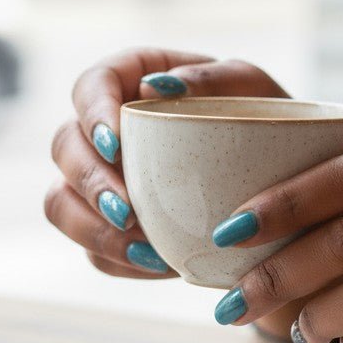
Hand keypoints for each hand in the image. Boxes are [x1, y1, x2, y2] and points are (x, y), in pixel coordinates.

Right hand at [45, 48, 288, 279]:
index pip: (90, 86)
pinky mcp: (108, 227)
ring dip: (91, 229)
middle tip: (127, 211)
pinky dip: (117, 260)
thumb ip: (217, 77)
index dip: (91, 114)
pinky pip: (92, 249)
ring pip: (60, 202)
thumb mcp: (257, 91)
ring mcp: (101, 179)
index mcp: (132, 80)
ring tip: (142, 248)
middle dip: (89, 182)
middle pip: (64, 147)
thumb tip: (155, 85)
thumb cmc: (269, 124)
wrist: (283, 188)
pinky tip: (157, 264)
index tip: (116, 144)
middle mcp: (105, 128)